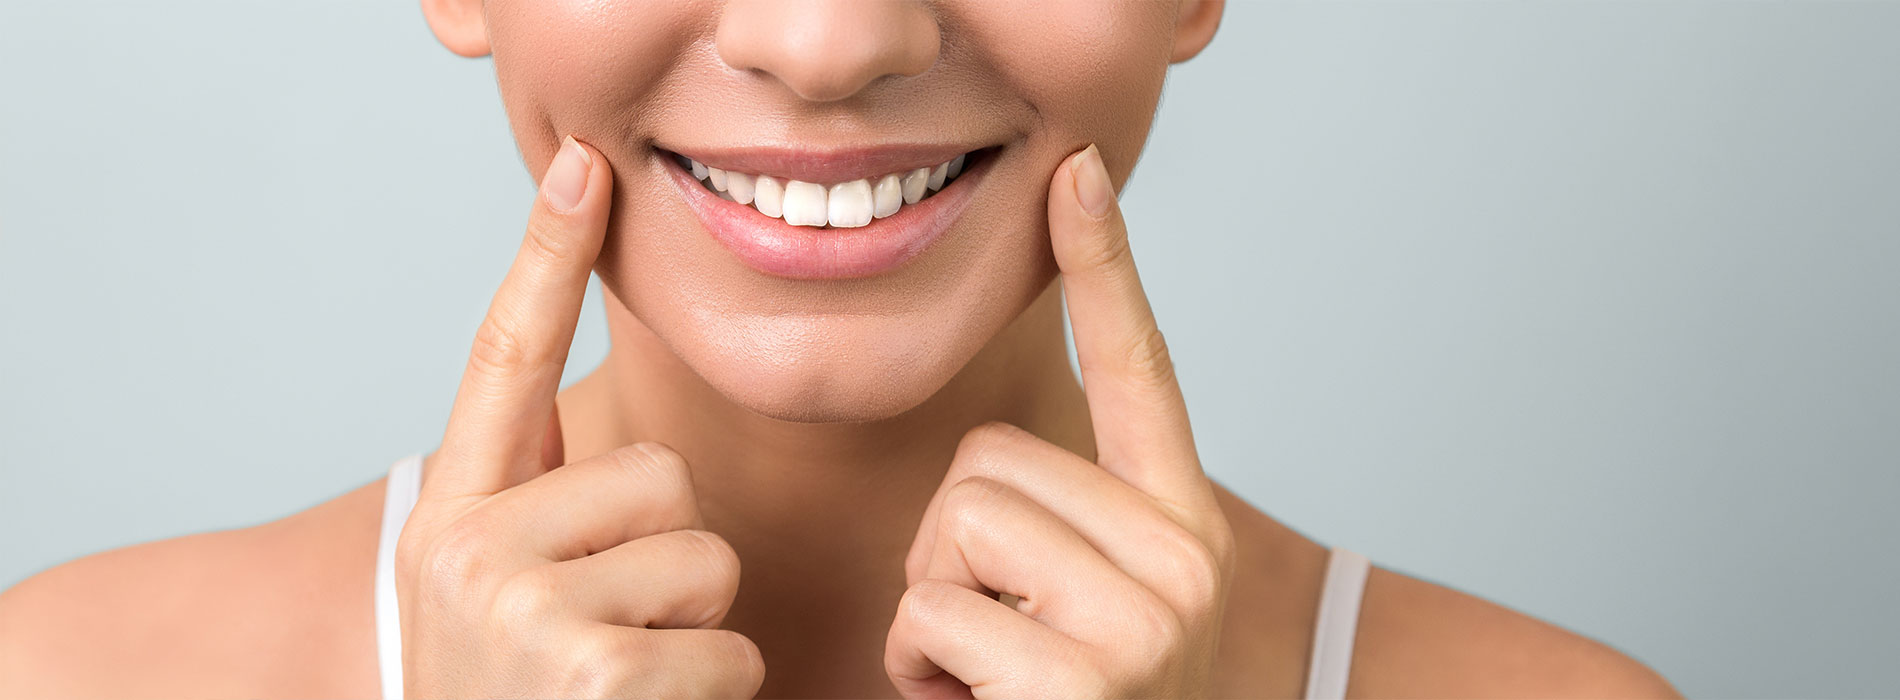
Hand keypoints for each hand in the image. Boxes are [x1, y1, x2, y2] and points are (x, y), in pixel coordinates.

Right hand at [393, 137, 764, 697]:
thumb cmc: (512, 693)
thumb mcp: (501, 595)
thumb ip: (552, 511)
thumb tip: (623, 446)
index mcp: (454, 514)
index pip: (499, 362)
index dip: (543, 260)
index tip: (583, 171)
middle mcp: (468, 548)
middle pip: (660, 477)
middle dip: (669, 560)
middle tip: (610, 635)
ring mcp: (523, 610)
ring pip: (703, 560)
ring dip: (694, 632)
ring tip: (623, 683)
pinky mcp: (595, 672)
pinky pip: (727, 645)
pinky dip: (712, 693)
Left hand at [885, 144, 1236, 698]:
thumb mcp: (1094, 608)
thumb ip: (1059, 528)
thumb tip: (982, 474)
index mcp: (1181, 522)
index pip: (1143, 372)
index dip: (1106, 268)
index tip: (1075, 174)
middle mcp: (1187, 556)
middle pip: (990, 462)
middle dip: (954, 548)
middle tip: (999, 635)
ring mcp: (1148, 619)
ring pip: (956, 528)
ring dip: (932, 609)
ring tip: (990, 674)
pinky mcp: (1089, 682)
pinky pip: (933, 615)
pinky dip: (922, 668)